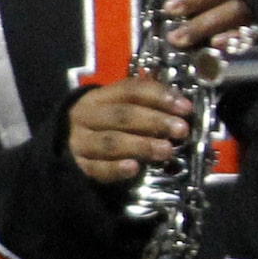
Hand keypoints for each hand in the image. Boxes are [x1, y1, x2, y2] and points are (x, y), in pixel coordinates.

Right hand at [68, 76, 187, 185]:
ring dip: (141, 146)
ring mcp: (80, 141)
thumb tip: (186, 110)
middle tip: (181, 130)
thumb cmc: (109, 123)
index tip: (185, 108)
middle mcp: (87, 116)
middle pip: (121, 115)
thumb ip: (150, 105)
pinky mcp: (79, 166)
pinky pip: (97, 168)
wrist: (71, 142)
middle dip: (154, 122)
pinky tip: (134, 168)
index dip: (160, 96)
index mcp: (101, 96)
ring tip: (166, 150)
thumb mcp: (124, 106)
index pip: (131, 90)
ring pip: (110, 142)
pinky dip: (116, 169)